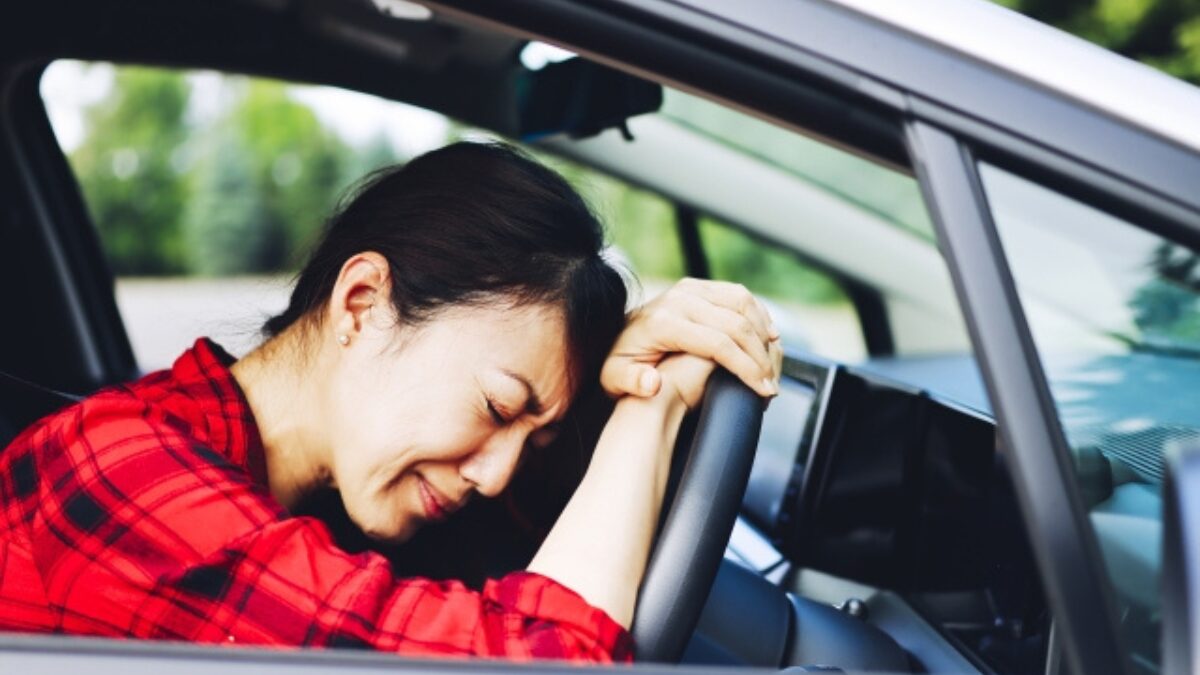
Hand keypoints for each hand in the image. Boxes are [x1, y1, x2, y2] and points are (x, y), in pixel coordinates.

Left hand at [600, 278, 782, 398]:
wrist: (616, 334)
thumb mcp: (614, 379)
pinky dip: (759, 314)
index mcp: (663, 323)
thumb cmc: (621, 362)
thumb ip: (631, 383)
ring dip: (764, 332)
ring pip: (742, 303)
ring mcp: (690, 289)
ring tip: (773, 363)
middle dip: (761, 356)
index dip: (746, 367)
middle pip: (736, 324)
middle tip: (772, 384)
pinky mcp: (699, 285)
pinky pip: (738, 294)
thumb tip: (652, 383)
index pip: (718, 343)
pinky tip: (768, 338)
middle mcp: (679, 300)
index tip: (763, 389)